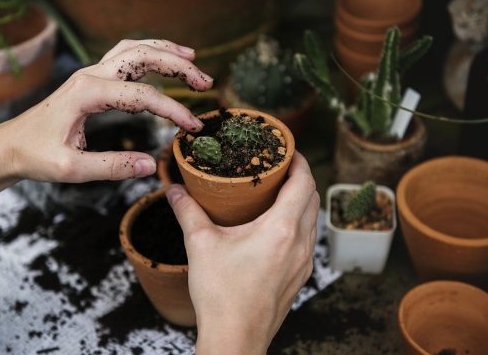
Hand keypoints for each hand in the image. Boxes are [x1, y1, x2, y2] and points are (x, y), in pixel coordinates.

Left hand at [0, 39, 212, 182]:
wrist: (8, 146)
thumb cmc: (35, 156)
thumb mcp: (72, 169)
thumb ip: (112, 167)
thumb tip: (150, 165)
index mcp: (86, 93)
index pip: (142, 96)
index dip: (173, 110)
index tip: (193, 128)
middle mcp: (90, 76)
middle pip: (142, 56)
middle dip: (178, 65)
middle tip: (206, 82)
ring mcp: (89, 74)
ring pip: (133, 50)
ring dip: (165, 52)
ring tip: (192, 59)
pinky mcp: (90, 80)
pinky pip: (124, 57)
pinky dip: (148, 55)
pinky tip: (162, 61)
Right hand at [167, 152, 318, 354]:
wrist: (235, 338)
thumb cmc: (221, 295)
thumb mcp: (200, 245)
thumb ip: (187, 212)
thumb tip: (174, 190)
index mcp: (281, 229)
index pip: (304, 182)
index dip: (299, 161)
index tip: (287, 150)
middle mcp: (300, 244)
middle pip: (313, 198)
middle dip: (300, 178)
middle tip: (278, 168)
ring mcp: (303, 263)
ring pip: (312, 220)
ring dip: (301, 201)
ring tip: (277, 193)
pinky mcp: (299, 277)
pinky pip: (307, 240)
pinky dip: (298, 223)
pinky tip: (275, 227)